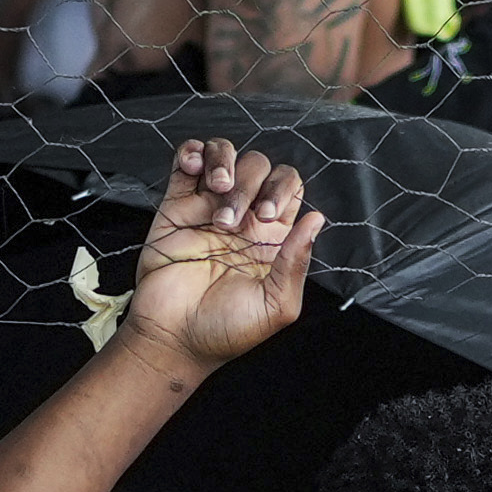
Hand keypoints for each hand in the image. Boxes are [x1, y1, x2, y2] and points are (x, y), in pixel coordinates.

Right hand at [123, 132, 325, 369]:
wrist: (174, 339)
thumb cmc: (226, 331)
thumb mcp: (277, 305)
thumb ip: (297, 261)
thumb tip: (317, 219)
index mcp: (271, 238)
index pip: (289, 187)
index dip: (283, 189)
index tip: (267, 217)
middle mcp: (243, 217)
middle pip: (258, 167)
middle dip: (250, 184)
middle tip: (234, 222)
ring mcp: (208, 208)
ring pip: (225, 155)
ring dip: (224, 163)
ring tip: (215, 192)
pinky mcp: (176, 205)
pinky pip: (186, 161)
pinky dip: (192, 152)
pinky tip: (193, 168)